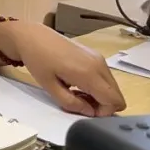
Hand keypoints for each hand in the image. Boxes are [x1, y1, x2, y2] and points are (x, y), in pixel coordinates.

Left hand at [0, 22, 126, 116]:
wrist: (32, 36)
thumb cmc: (38, 61)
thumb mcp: (49, 87)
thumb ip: (71, 103)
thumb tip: (90, 112)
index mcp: (89, 73)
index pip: (114, 101)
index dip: (103, 113)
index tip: (83, 109)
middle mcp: (99, 64)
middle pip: (117, 96)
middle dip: (101, 105)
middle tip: (79, 102)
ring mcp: (99, 58)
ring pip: (112, 87)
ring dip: (99, 96)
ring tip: (75, 92)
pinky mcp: (96, 55)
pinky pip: (105, 77)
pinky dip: (97, 86)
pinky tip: (77, 83)